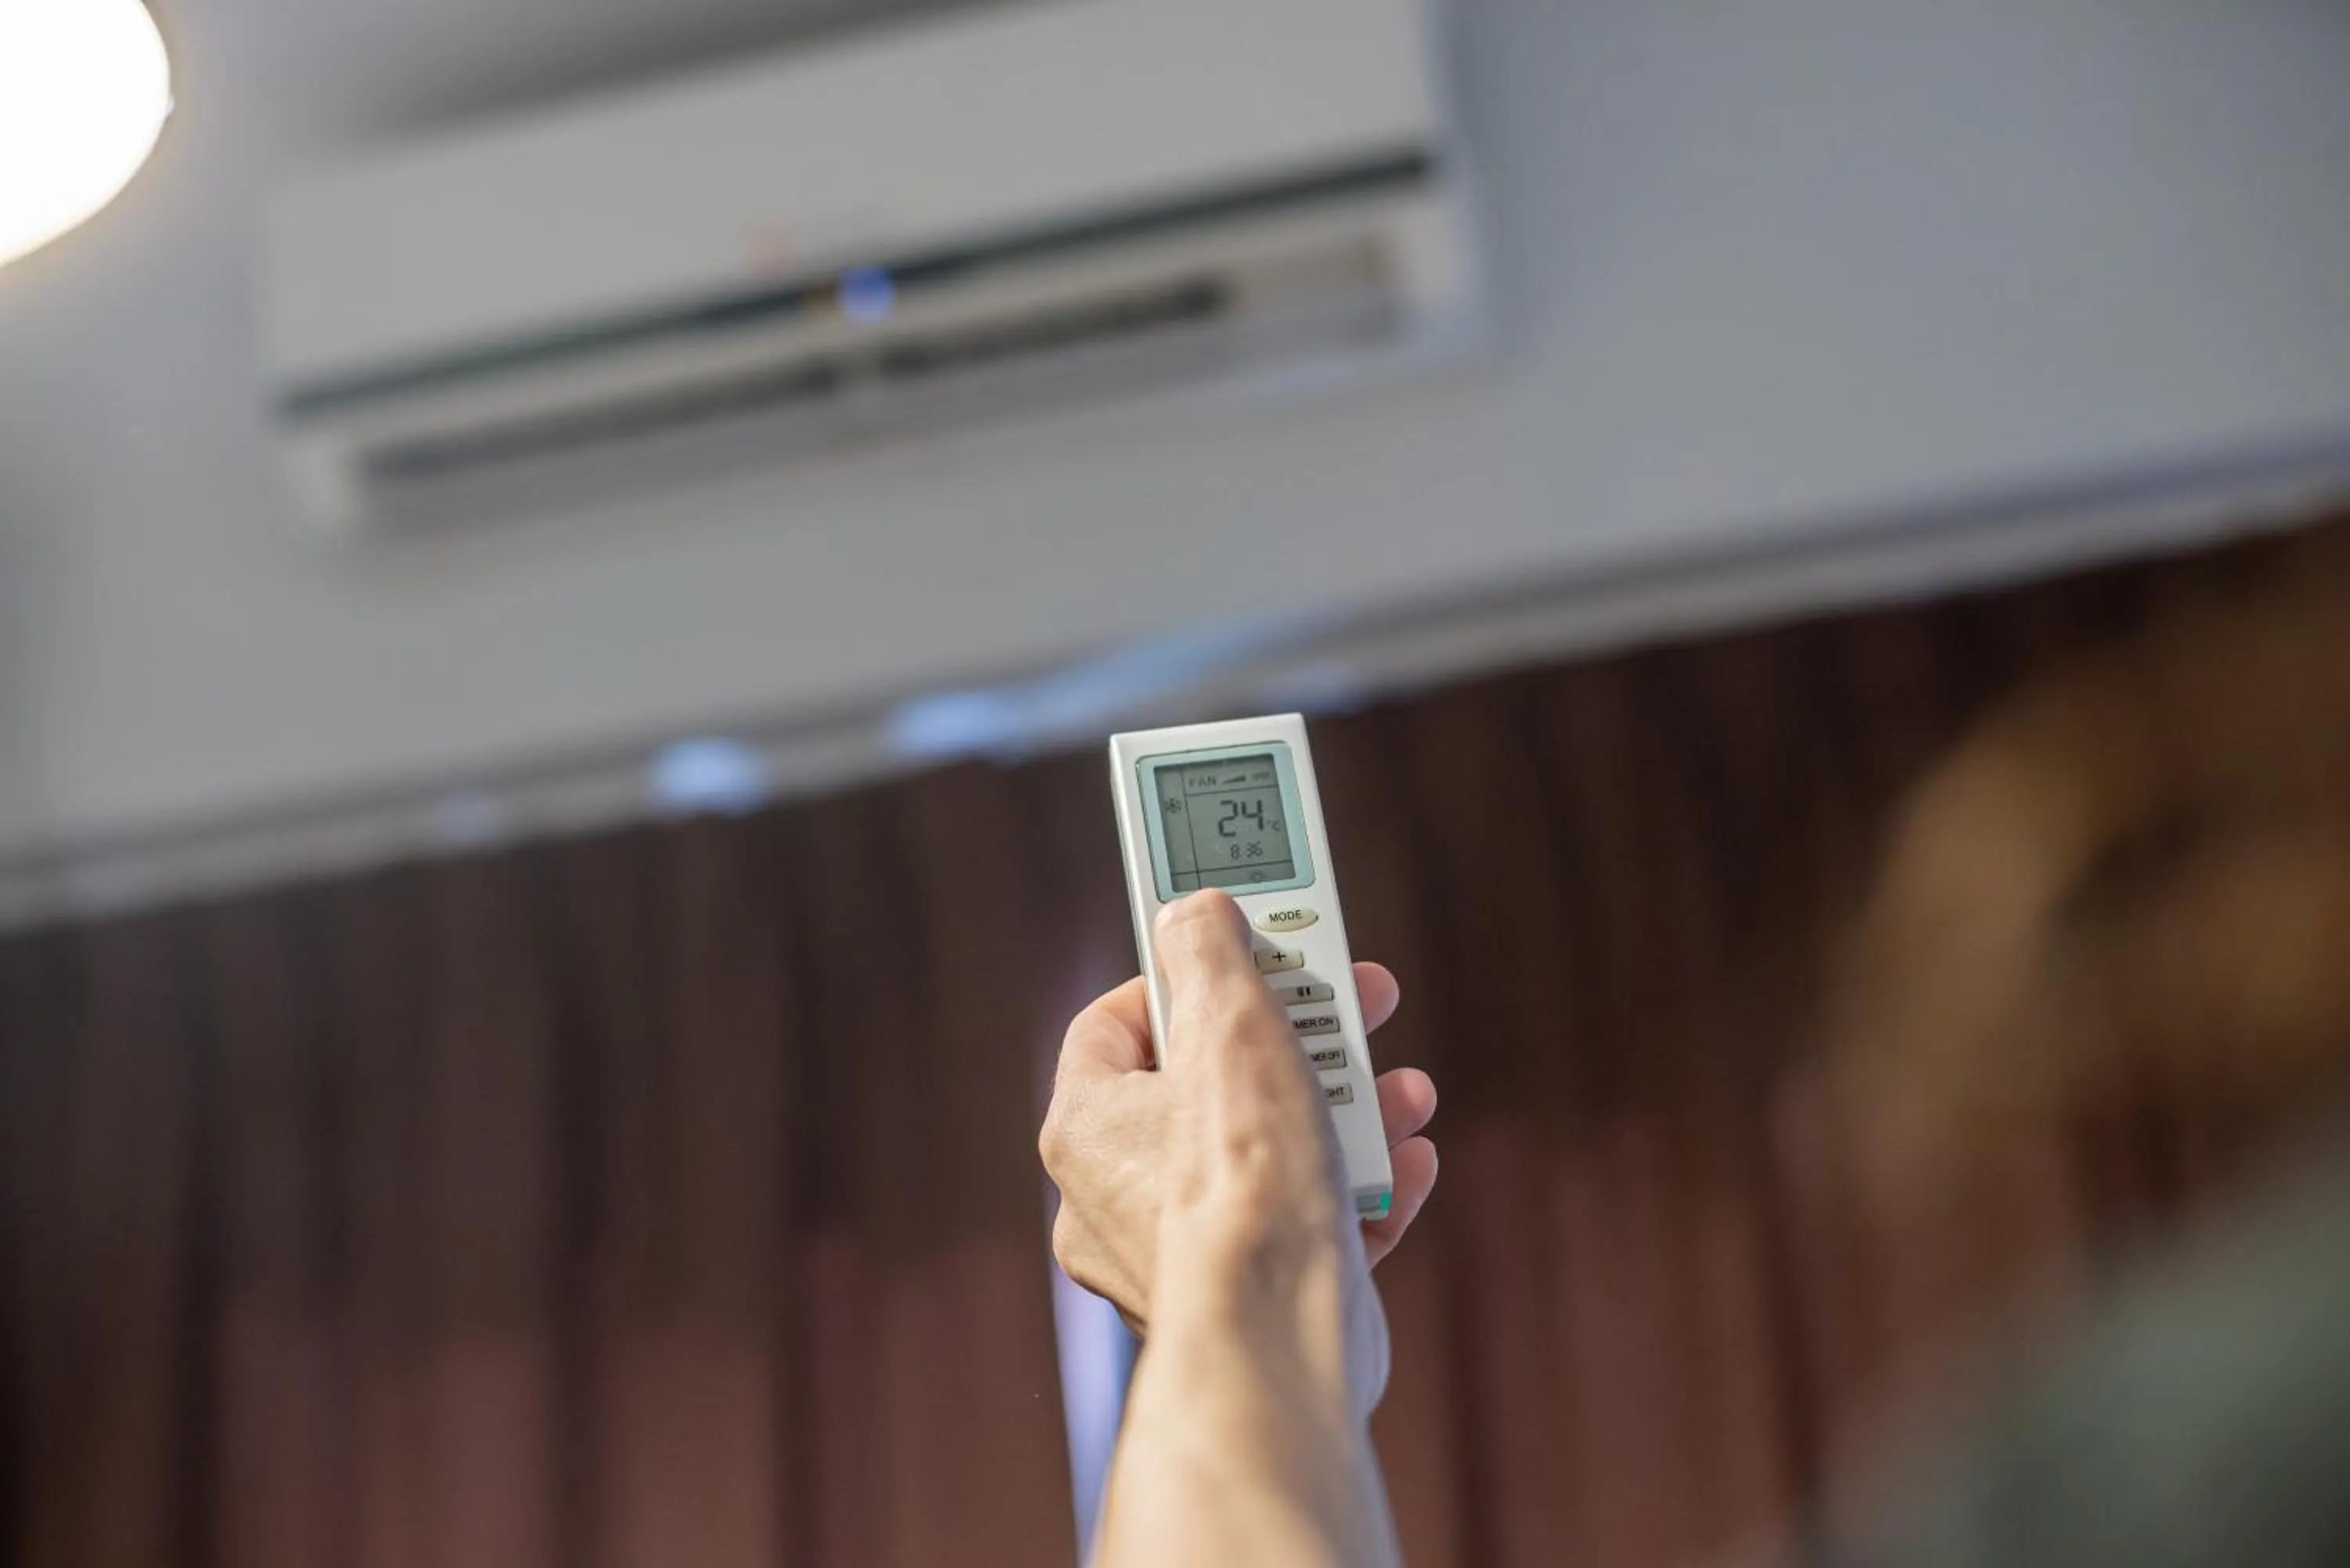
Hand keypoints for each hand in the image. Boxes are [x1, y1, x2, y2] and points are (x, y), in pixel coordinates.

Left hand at [1040, 891, 1439, 1334]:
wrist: (1282, 1344)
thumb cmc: (1245, 1189)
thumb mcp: (1233, 1027)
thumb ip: (1211, 953)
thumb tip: (1192, 912)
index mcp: (1087, 1128)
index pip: (1118, 1023)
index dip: (1186, 979)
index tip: (1246, 957)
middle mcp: (1114, 1198)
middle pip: (1208, 1086)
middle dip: (1294, 1043)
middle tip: (1349, 1008)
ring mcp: (1178, 1258)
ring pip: (1263, 1156)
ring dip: (1340, 1112)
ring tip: (1399, 1091)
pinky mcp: (1244, 1303)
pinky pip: (1297, 1225)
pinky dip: (1351, 1189)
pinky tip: (1403, 1163)